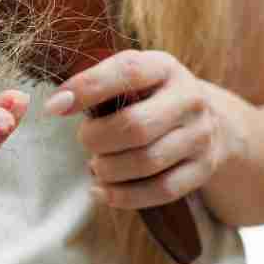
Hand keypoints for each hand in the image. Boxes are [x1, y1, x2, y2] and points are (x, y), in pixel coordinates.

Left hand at [44, 50, 232, 209]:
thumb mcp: (134, 79)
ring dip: (108, 169)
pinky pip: (161, 190)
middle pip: (135, 126)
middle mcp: (189, 99)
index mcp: (165, 67)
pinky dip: (124, 196)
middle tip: (85, 140)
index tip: (54, 106)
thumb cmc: (152, 97)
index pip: (127, 72)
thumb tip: (58, 105)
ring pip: (146, 162)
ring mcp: (200, 136)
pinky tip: (103, 191)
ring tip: (96, 165)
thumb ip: (100, 85)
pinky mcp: (202, 168)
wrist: (208, 119)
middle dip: (97, 139)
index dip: (87, 88)